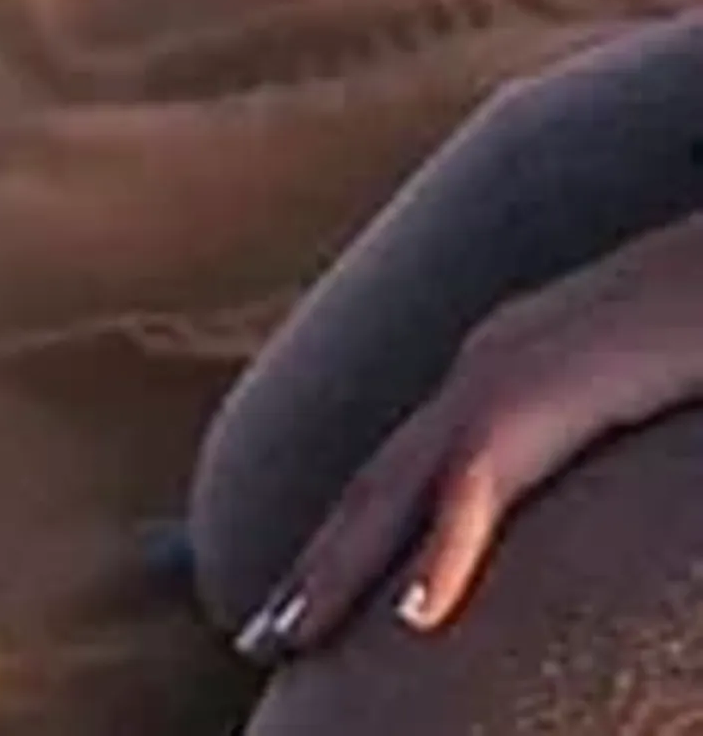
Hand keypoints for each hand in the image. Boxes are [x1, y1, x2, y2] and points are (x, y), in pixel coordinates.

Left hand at [244, 200, 702, 662]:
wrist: (700, 277)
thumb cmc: (671, 334)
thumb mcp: (595, 387)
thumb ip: (554, 427)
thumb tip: (534, 474)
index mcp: (483, 376)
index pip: (391, 473)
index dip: (341, 539)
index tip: (300, 598)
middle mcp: (467, 376)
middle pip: (367, 489)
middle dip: (310, 567)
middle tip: (255, 638)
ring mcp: (488, 385)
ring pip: (389, 494)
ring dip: (335, 570)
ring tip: (290, 638)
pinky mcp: (528, 405)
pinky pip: (473, 492)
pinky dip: (441, 556)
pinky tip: (414, 617)